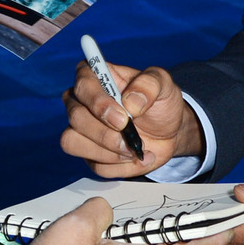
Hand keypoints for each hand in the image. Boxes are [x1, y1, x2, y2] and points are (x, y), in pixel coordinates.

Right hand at [60, 60, 202, 177]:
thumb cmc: (160, 102)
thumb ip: (149, 84)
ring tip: (134, 150)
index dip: (98, 103)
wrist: (170, 130)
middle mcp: (82, 102)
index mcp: (95, 78)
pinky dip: (121, 166)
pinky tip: (138, 158)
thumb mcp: (163, 84)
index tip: (123, 118)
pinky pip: (95, 166)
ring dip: (107, 153)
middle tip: (131, 139)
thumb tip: (130, 102)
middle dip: (104, 133)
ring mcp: (83, 130)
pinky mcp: (90, 154)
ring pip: (73, 143)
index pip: (82, 85)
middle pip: (76, 117)